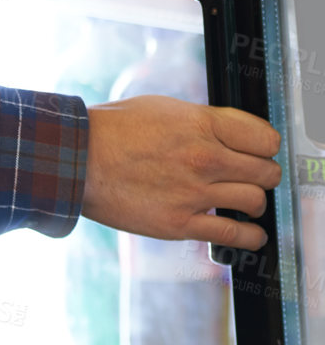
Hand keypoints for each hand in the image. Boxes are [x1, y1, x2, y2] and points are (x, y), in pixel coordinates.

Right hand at [82, 96, 281, 249]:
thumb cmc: (113, 129)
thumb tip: (229, 134)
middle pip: (266, 171)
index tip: (260, 150)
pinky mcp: (180, 224)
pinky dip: (250, 236)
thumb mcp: (163, 108)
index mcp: (201, 124)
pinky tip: (250, 233)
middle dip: (263, 173)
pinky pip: (235, 235)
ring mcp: (194, 193)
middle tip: (254, 176)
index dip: (266, 145)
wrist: (78, 159)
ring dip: (254, 202)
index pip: (264, 137)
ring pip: (255, 201)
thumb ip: (201, 121)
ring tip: (244, 201)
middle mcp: (204, 158)